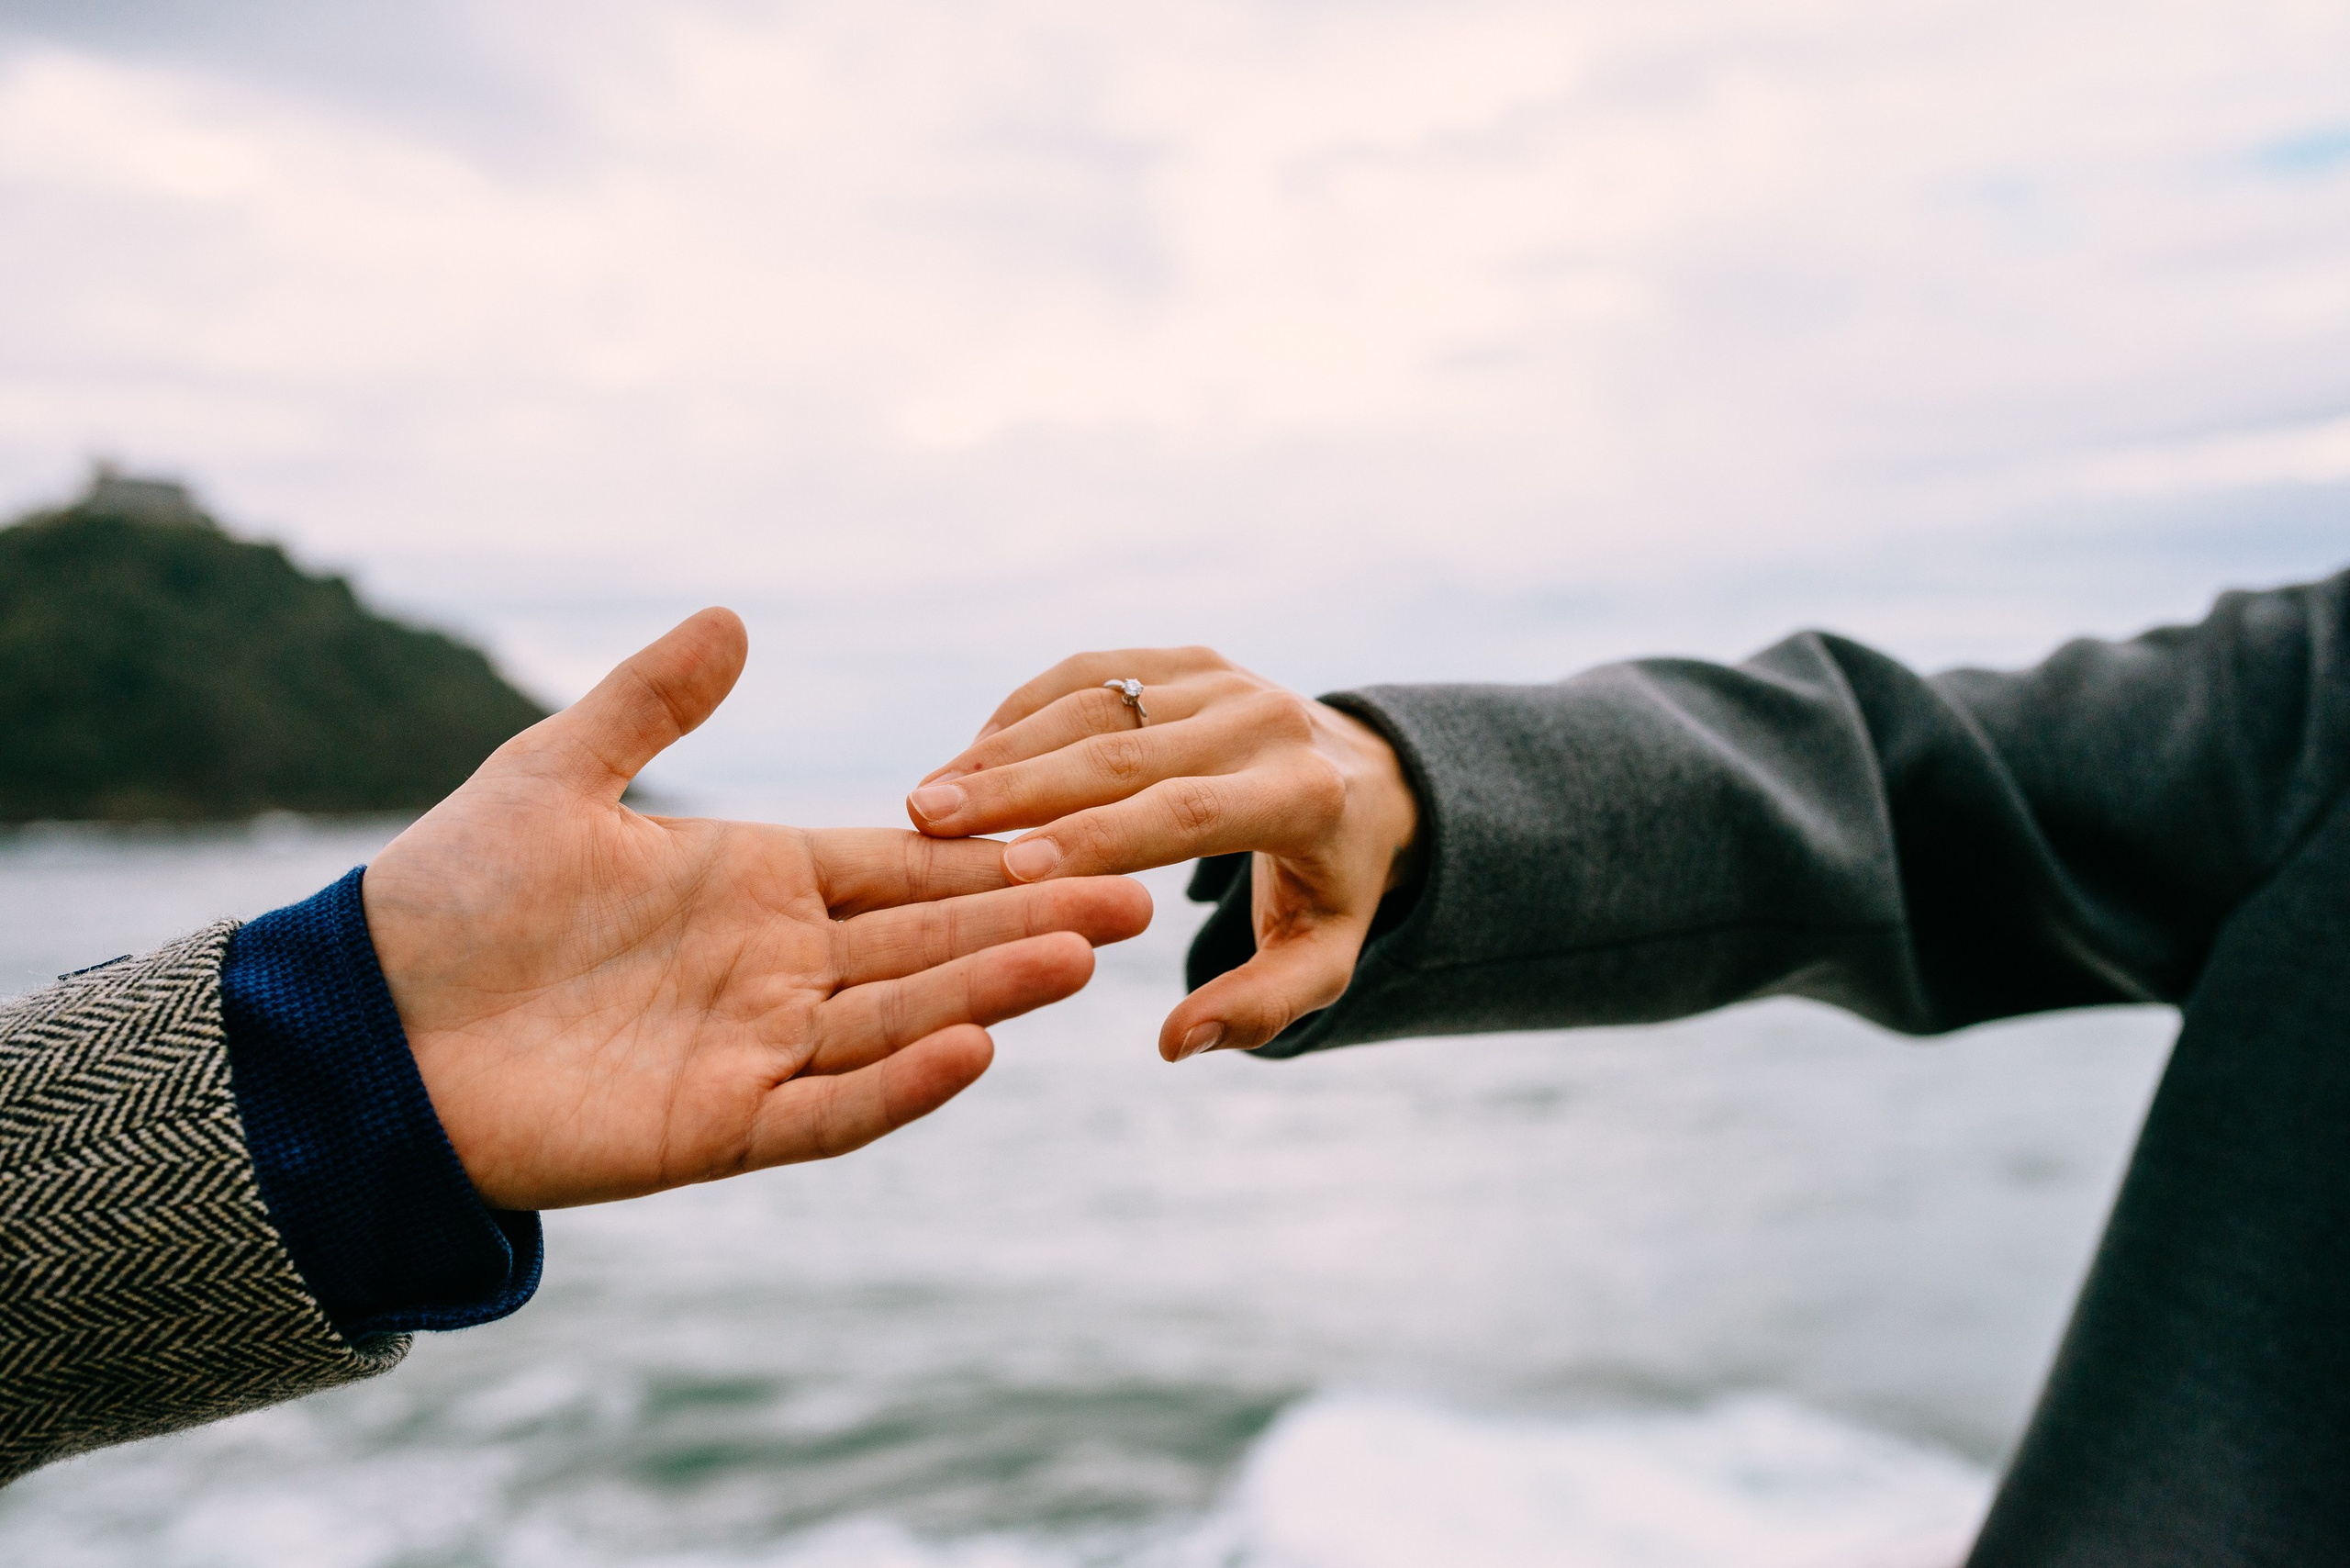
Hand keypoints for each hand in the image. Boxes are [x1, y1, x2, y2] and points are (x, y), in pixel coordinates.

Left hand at [361, 610, 1151, 1209]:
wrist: (362, 1029)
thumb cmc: (450, 898)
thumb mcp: (555, 775)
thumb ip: (650, 704)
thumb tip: (733, 618)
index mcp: (759, 884)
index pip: (902, 867)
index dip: (988, 852)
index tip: (1082, 828)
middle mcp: (779, 968)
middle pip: (929, 941)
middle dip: (1029, 921)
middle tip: (1137, 897)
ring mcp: (757, 1050)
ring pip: (899, 1020)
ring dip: (989, 992)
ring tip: (1081, 959)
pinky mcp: (719, 1127)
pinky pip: (828, 1110)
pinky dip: (899, 1086)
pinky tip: (972, 1050)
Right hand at [903, 649, 1417, 1060]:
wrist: (1369, 782)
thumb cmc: (1332, 887)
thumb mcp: (1321, 958)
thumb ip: (1259, 1005)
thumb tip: (1174, 1042)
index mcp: (1301, 794)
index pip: (1185, 812)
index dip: (1095, 838)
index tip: (1011, 870)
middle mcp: (1266, 719)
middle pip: (1125, 751)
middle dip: (1018, 788)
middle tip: (927, 822)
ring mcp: (1224, 677)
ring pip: (1096, 704)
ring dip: (1003, 750)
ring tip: (927, 799)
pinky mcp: (1188, 658)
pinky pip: (1091, 675)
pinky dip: (1024, 713)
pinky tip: (968, 760)